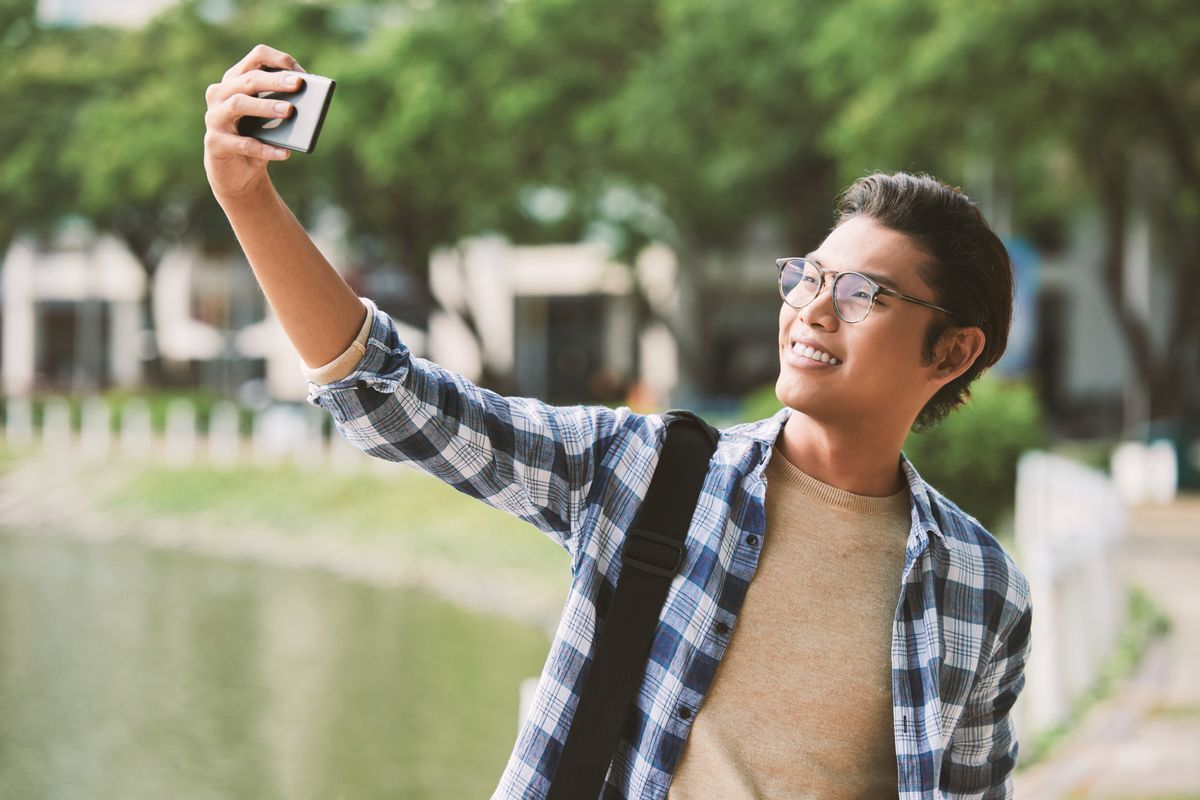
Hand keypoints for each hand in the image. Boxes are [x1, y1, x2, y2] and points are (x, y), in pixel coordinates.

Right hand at [203, 44, 305, 201]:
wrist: (238, 174)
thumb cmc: (258, 138)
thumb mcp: (271, 119)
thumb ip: (283, 105)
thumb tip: (308, 103)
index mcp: (236, 80)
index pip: (257, 57)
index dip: (280, 60)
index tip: (302, 74)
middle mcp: (220, 94)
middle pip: (248, 80)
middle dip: (274, 81)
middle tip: (297, 85)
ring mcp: (214, 117)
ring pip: (238, 104)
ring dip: (265, 106)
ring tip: (289, 111)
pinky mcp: (214, 143)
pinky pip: (242, 144)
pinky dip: (266, 149)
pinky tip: (285, 153)